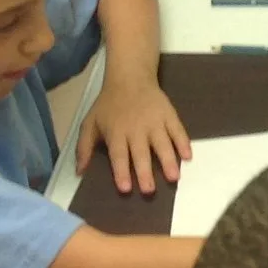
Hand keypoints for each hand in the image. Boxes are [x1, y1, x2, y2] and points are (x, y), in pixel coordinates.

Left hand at [77, 77, 191, 196]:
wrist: (130, 77)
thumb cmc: (108, 104)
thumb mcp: (90, 123)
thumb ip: (83, 148)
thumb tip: (79, 172)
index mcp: (116, 132)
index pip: (119, 155)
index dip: (121, 171)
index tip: (125, 188)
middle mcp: (136, 129)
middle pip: (141, 153)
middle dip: (145, 172)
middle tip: (149, 190)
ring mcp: (155, 121)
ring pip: (162, 143)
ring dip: (168, 160)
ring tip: (174, 178)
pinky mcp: (168, 114)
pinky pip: (178, 130)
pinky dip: (183, 142)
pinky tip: (188, 156)